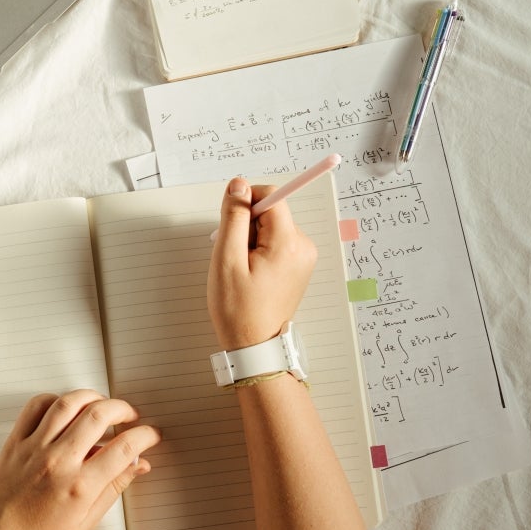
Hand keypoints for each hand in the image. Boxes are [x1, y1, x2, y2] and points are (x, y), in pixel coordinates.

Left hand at [0, 390, 160, 529]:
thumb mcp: (85, 522)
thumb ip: (114, 488)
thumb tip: (138, 465)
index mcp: (79, 486)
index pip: (123, 448)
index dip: (144, 436)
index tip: (149, 435)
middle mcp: (58, 462)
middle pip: (99, 415)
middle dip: (123, 409)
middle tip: (129, 416)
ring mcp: (35, 448)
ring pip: (69, 403)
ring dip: (93, 397)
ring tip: (102, 405)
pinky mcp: (16, 441)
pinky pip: (37, 405)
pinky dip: (56, 399)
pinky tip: (67, 409)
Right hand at [207, 178, 316, 350]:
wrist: (254, 345)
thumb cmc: (239, 309)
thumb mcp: (226, 259)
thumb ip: (234, 217)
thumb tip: (238, 184)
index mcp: (288, 244)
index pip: (272, 196)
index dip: (246, 203)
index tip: (232, 226)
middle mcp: (303, 247)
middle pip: (271, 211)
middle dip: (247, 226)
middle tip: (235, 257)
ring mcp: (303, 256)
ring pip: (271, 226)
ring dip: (252, 239)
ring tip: (243, 268)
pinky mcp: (298, 264)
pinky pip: (276, 240)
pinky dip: (260, 250)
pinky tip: (251, 272)